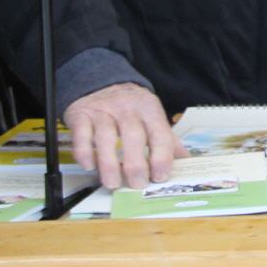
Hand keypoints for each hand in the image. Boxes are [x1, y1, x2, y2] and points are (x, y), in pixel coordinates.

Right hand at [65, 82, 186, 189]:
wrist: (100, 82)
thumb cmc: (130, 107)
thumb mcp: (152, 116)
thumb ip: (166, 139)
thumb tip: (186, 161)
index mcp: (150, 110)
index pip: (159, 134)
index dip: (162, 157)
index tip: (160, 176)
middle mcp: (127, 109)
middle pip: (133, 137)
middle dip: (136, 164)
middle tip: (137, 184)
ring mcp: (103, 111)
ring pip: (106, 138)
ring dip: (109, 164)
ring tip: (112, 183)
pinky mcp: (81, 115)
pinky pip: (81, 135)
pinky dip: (84, 153)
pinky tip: (90, 166)